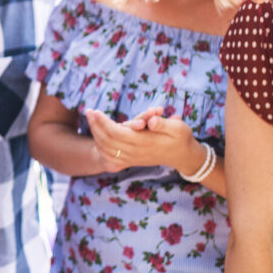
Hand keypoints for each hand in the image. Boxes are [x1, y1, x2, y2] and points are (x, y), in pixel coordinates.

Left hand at [85, 108, 203, 173]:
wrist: (184, 156)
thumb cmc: (181, 138)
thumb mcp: (178, 128)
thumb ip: (163, 124)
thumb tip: (152, 119)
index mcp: (145, 142)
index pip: (117, 133)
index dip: (104, 123)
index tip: (96, 111)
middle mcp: (136, 152)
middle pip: (108, 140)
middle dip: (96, 125)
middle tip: (88, 111)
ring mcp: (133, 158)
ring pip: (107, 148)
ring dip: (96, 133)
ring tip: (91, 118)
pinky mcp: (132, 161)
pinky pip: (111, 156)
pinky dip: (101, 145)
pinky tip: (97, 134)